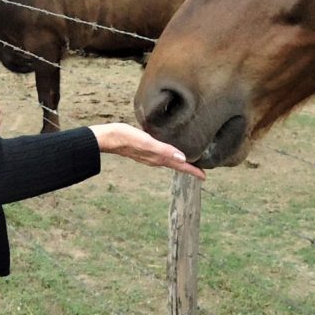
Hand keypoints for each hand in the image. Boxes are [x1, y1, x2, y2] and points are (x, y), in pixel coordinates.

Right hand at [89, 123, 205, 179]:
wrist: (109, 137)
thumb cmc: (127, 138)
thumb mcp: (147, 143)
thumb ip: (164, 150)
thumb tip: (182, 158)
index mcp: (158, 158)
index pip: (179, 166)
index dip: (192, 171)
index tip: (204, 177)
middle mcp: (155, 158)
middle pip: (176, 165)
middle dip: (188, 168)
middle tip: (200, 170)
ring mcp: (149, 155)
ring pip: (169, 160)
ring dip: (179, 161)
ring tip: (188, 161)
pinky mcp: (144, 148)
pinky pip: (161, 154)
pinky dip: (169, 154)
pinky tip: (168, 149)